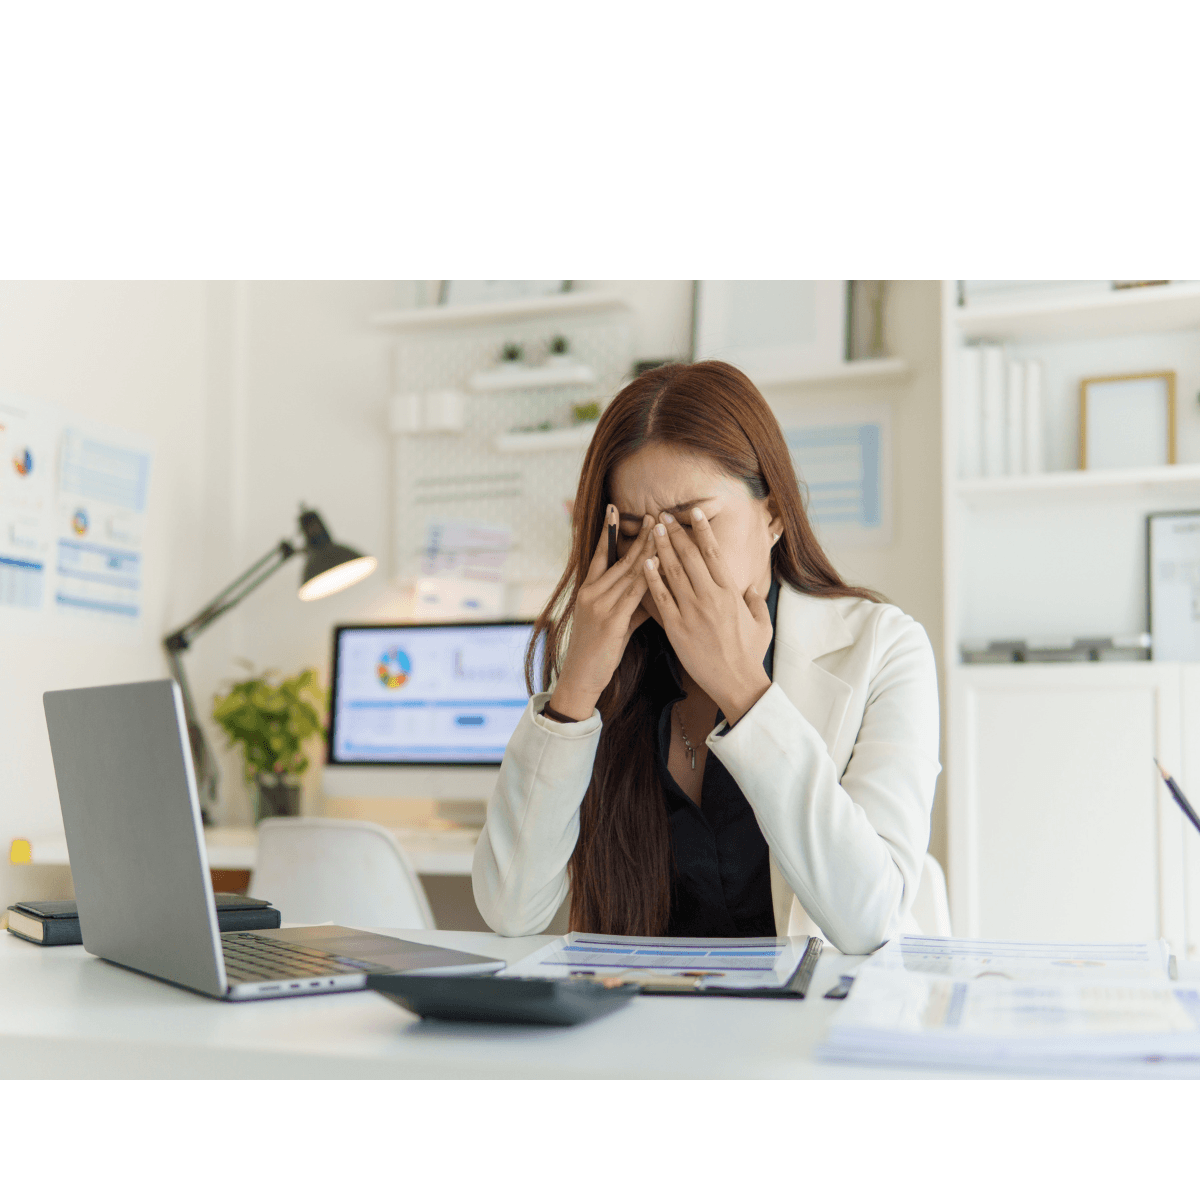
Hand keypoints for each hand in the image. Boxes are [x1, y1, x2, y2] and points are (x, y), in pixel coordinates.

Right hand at [549, 506, 655, 720]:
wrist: (581, 677)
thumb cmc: (599, 650)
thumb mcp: (614, 621)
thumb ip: (631, 603)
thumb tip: (652, 588)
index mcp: (588, 590)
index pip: (599, 554)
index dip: (607, 531)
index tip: (614, 509)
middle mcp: (591, 593)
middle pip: (619, 558)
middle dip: (639, 536)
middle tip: (653, 514)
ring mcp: (599, 606)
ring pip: (628, 572)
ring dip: (647, 550)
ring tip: (661, 530)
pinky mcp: (610, 621)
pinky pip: (633, 594)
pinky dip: (647, 577)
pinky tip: (658, 563)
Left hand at [643, 508, 771, 725]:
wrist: (736, 683)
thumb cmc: (749, 654)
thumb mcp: (762, 623)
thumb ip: (756, 601)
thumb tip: (753, 588)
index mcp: (731, 592)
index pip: (713, 553)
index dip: (702, 530)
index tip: (692, 513)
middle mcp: (711, 597)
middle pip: (689, 556)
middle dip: (675, 533)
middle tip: (663, 515)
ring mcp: (692, 611)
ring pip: (673, 571)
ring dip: (661, 548)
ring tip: (651, 529)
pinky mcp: (676, 628)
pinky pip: (660, 598)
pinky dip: (652, 578)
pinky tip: (644, 562)